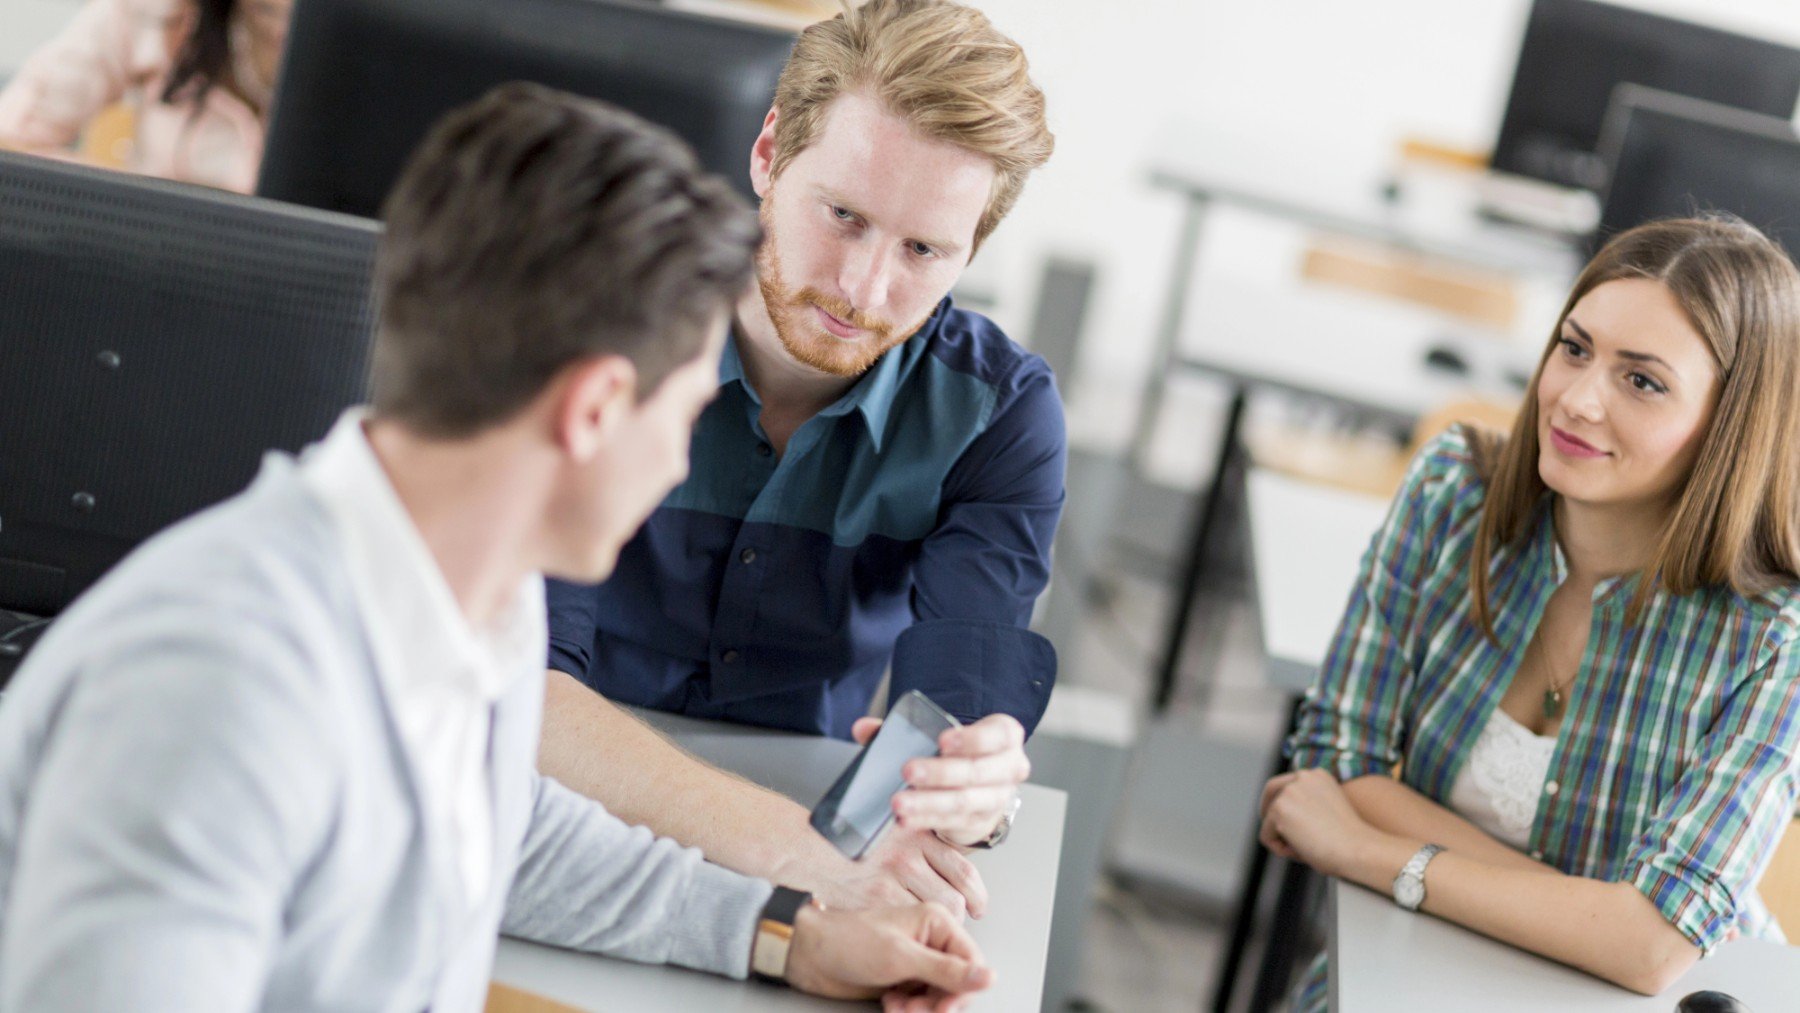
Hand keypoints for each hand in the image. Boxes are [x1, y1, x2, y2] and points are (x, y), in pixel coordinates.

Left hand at [785, 901, 993, 1012]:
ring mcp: (916, 961)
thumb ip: (948, 971)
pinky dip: (910, 1011)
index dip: (964, 989)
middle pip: (958, 984)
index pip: (972, 962)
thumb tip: (988, 977)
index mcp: (937, 922)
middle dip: (939, 1004)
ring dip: (923, 1011)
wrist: (809, 955)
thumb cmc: (848, 942)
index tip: (945, 1008)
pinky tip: (891, 1005)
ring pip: (939, 997)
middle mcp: (930, 941)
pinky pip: (921, 1003)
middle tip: (917, 1012)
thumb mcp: (902, 958)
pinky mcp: (902, 979)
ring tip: (900, 1010)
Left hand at [856, 714, 1027, 849]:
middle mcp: (1008, 768)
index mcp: (1004, 737)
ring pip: (963, 801)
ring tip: (900, 803)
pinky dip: (926, 820)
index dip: (970, 739)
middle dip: (940, 772)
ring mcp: (996, 799)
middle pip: (976, 772)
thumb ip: (904, 728)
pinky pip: (951, 823)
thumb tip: (863, 728)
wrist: (981, 784)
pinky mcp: (979, 823)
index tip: (942, 740)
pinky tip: (905, 819)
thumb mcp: (942, 733)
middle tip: (909, 770)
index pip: (996, 735)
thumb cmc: (960, 752)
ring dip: (928, 803)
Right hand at [861, 824, 987, 919]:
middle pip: (954, 897)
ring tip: (931, 930)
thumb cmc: (849, 838)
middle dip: (961, 916)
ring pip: (935, 913)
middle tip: (958, 922)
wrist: (810, 847)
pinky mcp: (876, 897)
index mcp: (918, 834)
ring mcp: (892, 877)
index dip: (976, 894)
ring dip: (938, 928)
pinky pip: (908, 921)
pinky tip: (906, 931)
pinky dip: (912, 931)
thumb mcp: (892, 826)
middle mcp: (909, 854)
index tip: (978, 905)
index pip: (963, 869)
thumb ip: (920, 840)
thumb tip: (948, 865)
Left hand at [1258, 768, 1376, 877]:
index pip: (1288, 784)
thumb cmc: (1350, 842)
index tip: (1288, 823)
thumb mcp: (1328, 815)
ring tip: (1309, 849)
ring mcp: (1289, 791)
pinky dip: (1280, 850)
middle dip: (1268, 813)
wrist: (1358, 850)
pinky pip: (1266, 837)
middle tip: (1278, 837)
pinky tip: (1302, 852)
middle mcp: (1302, 777)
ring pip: (1269, 819)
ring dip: (1284, 839)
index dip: (1283, 804)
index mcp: (1318, 775)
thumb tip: (1284, 821)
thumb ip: (1308, 809)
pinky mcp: (1279, 808)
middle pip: (1270, 791)